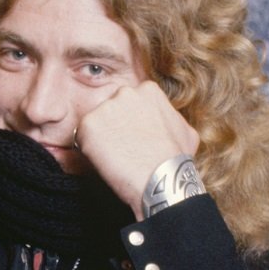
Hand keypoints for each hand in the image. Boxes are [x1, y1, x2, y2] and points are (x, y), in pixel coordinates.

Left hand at [74, 82, 200, 219]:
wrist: (160, 180)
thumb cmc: (175, 160)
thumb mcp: (185, 131)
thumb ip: (171, 118)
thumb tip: (166, 122)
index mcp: (147, 89)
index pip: (129, 104)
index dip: (130, 123)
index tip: (134, 139)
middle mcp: (125, 92)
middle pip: (111, 110)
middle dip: (113, 127)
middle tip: (123, 150)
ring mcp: (105, 107)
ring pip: (96, 124)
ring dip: (101, 140)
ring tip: (117, 159)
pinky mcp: (88, 124)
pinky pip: (83, 138)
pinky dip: (89, 152)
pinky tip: (106, 162)